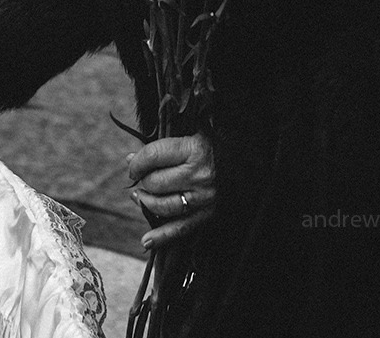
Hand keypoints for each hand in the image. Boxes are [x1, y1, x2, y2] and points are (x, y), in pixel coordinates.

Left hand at [126, 133, 215, 251]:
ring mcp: (203, 198)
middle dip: (142, 181)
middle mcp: (198, 175)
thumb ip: (163, 147)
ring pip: (162, 205)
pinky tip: (146, 241)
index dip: (136, 161)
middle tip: (141, 178)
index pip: (153, 156)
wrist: (249, 165)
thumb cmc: (214, 148)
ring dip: (145, 202)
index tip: (132, 164)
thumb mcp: (192, 137)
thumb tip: (130, 160)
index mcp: (194, 150)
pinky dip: (161, 237)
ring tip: (140, 197)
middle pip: (155, 182)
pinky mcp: (207, 215)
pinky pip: (180, 229)